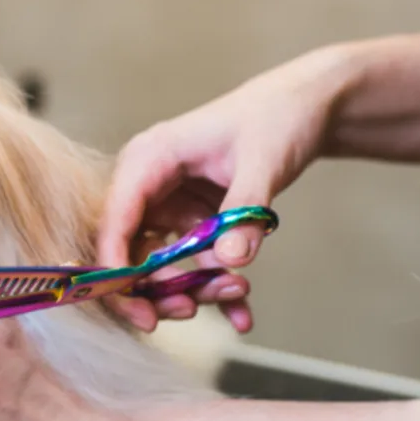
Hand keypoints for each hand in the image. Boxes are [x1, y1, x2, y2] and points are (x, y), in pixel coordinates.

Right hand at [99, 45, 356, 332]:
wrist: (304, 107)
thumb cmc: (276, 118)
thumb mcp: (263, 163)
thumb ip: (244, 212)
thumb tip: (231, 261)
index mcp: (148, 159)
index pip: (115, 220)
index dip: (116, 267)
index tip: (138, 307)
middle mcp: (148, 184)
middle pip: (130, 250)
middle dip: (155, 288)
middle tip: (189, 311)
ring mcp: (169, 204)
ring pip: (159, 264)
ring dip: (191, 289)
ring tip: (237, 295)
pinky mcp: (191, 219)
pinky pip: (192, 262)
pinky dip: (214, 287)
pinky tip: (242, 313)